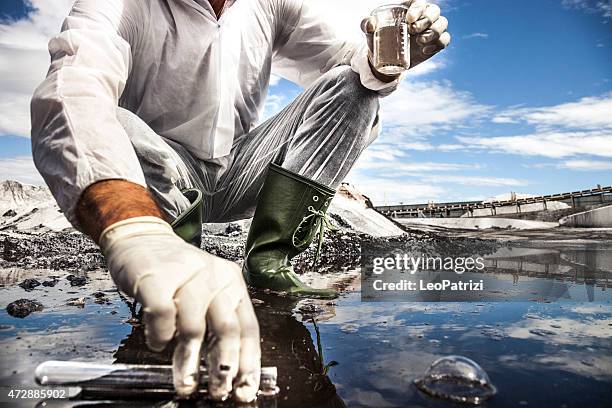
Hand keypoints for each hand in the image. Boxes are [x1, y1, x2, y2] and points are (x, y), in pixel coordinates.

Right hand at [100, 216, 259, 401]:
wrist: (142, 238)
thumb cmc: (175, 274)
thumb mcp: (206, 295)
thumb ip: (216, 326)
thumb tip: (227, 372)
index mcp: (232, 283)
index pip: (247, 327)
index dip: (248, 362)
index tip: (244, 389)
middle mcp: (214, 276)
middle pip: (226, 328)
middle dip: (222, 367)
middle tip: (217, 392)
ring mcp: (187, 274)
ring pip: (194, 326)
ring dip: (188, 361)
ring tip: (185, 381)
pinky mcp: (156, 277)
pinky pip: (163, 315)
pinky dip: (160, 336)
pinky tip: (158, 343)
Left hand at [361, 0, 450, 74]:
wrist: (385, 59)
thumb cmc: (379, 39)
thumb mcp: (370, 32)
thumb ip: (366, 24)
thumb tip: (370, 24)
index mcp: (410, 9)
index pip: (419, 2)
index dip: (417, 9)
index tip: (408, 20)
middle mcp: (424, 16)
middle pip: (434, 11)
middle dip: (426, 20)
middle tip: (413, 30)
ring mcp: (431, 29)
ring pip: (442, 23)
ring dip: (434, 31)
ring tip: (419, 41)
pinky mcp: (435, 43)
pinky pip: (445, 40)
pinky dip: (438, 44)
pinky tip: (425, 50)